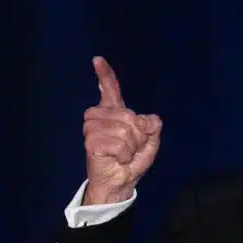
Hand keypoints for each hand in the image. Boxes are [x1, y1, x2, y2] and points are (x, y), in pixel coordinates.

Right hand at [81, 56, 161, 204]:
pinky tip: (117, 159)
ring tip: (123, 154)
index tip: (97, 60)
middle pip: (130, 116)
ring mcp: (92, 128)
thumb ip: (152, 126)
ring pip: (125, 130)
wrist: (120, 182)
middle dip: (138, 136)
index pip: (110, 89)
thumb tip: (143, 121)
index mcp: (114, 112)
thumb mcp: (151, 141)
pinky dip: (124, 155)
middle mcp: (100, 116)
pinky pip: (119, 144)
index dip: (105, 75)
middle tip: (130, 148)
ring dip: (131, 147)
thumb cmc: (132, 160)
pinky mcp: (91, 142)